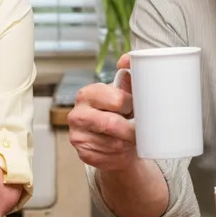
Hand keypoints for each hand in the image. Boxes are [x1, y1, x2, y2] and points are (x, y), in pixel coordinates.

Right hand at [68, 54, 138, 171]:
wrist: (115, 140)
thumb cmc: (120, 114)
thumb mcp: (124, 94)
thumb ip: (128, 77)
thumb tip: (128, 59)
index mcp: (87, 94)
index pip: (116, 99)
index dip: (130, 106)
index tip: (135, 108)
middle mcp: (77, 114)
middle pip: (112, 124)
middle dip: (131, 128)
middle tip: (138, 127)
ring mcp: (77, 136)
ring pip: (113, 143)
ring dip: (127, 142)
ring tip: (129, 137)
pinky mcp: (83, 154)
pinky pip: (108, 157)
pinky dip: (119, 155)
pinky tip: (120, 148)